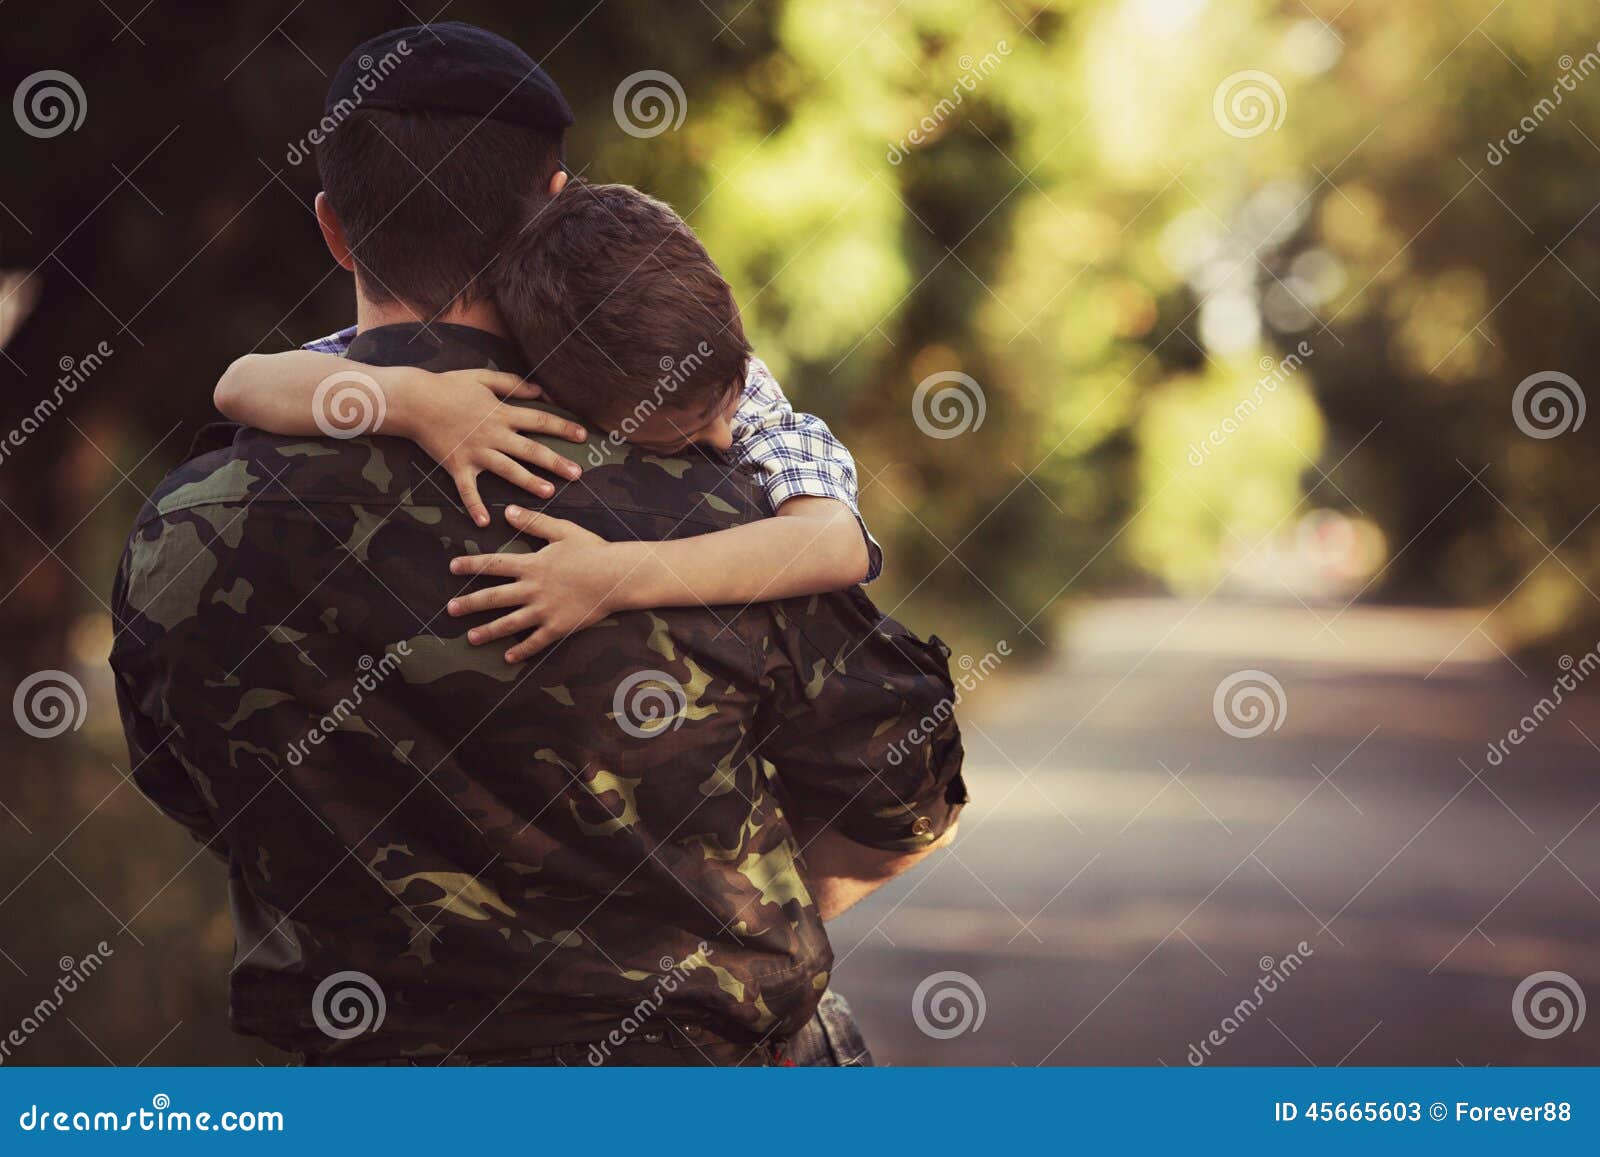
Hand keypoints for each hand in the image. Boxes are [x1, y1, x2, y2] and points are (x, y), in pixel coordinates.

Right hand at [388, 368, 588, 527]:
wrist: (414, 400)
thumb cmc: (448, 386)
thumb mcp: (484, 377)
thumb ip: (513, 384)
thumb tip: (541, 390)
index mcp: (502, 414)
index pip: (540, 421)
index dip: (563, 428)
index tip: (583, 436)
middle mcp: (493, 436)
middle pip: (531, 450)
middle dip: (556, 462)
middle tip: (578, 474)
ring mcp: (476, 453)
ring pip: (508, 471)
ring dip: (529, 483)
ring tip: (549, 492)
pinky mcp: (457, 466)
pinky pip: (467, 491)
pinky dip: (474, 507)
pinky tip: (485, 523)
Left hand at [447, 506, 620, 661]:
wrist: (616, 576)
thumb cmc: (592, 551)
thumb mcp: (562, 530)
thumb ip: (533, 523)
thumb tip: (508, 512)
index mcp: (532, 565)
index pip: (495, 565)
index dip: (472, 565)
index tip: (453, 567)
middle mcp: (533, 590)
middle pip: (494, 597)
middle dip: (470, 603)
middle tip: (450, 610)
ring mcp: (544, 611)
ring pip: (509, 623)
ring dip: (488, 631)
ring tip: (470, 637)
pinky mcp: (558, 627)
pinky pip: (535, 642)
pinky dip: (521, 650)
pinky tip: (508, 657)